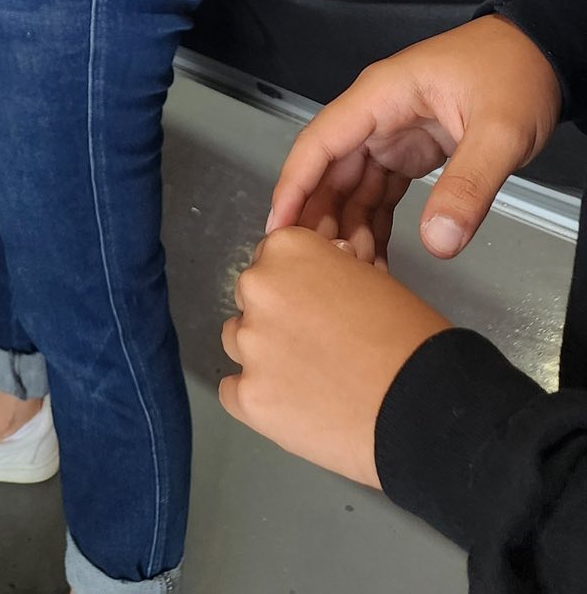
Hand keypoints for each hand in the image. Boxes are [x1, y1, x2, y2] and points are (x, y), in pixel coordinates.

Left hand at [219, 229, 450, 486]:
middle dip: (277, 319)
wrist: (424, 407)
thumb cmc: (409, 339)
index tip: (317, 308)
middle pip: (252, 300)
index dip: (296, 286)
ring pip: (239, 343)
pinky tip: (294, 408)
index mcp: (288, 249)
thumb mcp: (370, 278)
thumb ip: (327, 271)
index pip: (272, 260)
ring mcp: (250, 345)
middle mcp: (259, 288)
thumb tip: (313, 279)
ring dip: (265, 357)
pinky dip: (259, 400)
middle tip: (317, 347)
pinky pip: (233, 392)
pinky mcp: (248, 397)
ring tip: (310, 381)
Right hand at [266, 16, 561, 264]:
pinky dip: (375, 226)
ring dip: (348, 228)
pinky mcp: (410, 152)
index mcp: (381, 97)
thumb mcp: (499, 132)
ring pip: (352, 187)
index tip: (278, 229)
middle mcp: (376, 116)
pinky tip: (375, 259)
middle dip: (321, 220)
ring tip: (352, 276)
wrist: (542, 55)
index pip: (320, 143)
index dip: (294, 187)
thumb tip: (439, 243)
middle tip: (322, 271)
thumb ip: (468, 185)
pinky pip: (380, 193)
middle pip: (330, 172)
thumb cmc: (514, 74)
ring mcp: (392, 135)